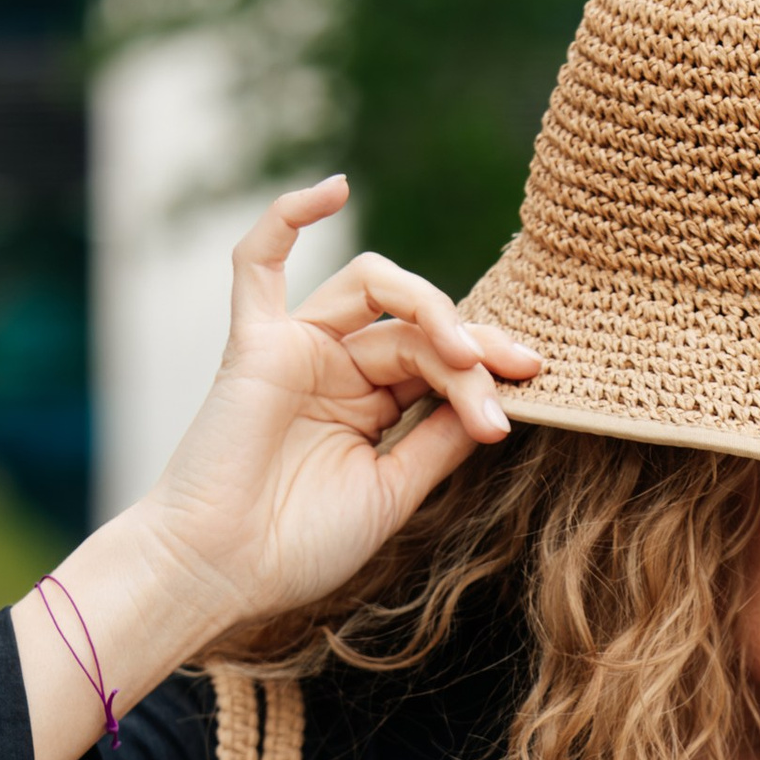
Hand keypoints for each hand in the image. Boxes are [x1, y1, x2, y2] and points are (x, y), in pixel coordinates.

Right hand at [11, 180, 540, 759]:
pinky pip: (258, 262)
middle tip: (517, 376)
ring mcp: (298, 348)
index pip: (441, 360)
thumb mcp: (393, 493)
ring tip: (463, 353)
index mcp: (372, 404)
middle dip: (473, 350)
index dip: (490, 367)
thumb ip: (438, 441)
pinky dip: (288, 215)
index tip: (537, 384)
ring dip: (428, 306)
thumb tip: (496, 397)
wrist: (222, 572)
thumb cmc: (299, 547)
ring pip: (373, 287)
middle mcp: (339, 367)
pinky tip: (333, 187)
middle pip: (418, 324)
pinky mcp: (255, 342)